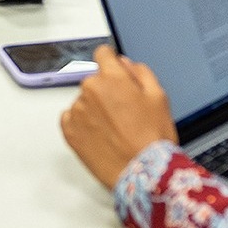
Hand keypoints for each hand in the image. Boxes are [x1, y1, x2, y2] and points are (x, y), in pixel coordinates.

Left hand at [61, 46, 177, 188]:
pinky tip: (100, 136)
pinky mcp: (69, 132)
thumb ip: (140, 72)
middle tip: (124, 113)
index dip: (111, 62)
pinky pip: (70, 119)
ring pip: (84, 101)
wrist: (142, 174)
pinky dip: (82, 124)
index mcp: (111, 78)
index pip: (102, 54)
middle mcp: (89, 90)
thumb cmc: (152, 139)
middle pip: (95, 81)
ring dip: (94, 109)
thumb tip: (125, 64)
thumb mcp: (159, 96)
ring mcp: (76, 111)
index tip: (113, 72)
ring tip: (114, 130)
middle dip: (106, 91)